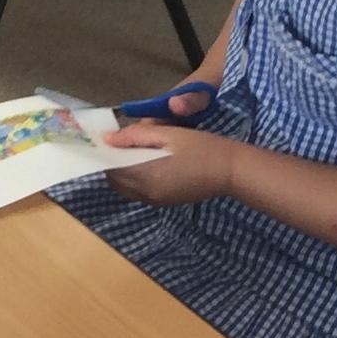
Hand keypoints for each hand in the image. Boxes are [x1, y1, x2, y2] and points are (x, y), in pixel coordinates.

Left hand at [102, 121, 235, 204]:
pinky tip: (151, 165)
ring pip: (126, 189)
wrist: (230, 170)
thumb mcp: (168, 134)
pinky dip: (137, 179)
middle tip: (125, 144)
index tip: (111, 139)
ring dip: (125, 172)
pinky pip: (140, 192)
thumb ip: (135, 136)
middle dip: (114, 163)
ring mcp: (156, 201)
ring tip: (137, 153)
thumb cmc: (201, 147)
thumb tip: (108, 140)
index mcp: (144, 176)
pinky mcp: (165, 203)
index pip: (110, 168)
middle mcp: (146, 193)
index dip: (106, 153)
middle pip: (115, 181)